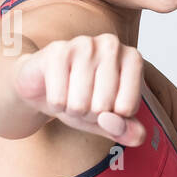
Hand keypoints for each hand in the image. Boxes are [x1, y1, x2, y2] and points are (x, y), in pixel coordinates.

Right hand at [12, 34, 147, 146]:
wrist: (43, 86)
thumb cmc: (82, 99)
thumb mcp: (110, 121)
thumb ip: (129, 132)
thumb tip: (121, 128)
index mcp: (132, 58)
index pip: (127, 108)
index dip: (111, 118)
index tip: (104, 104)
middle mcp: (111, 45)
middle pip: (103, 107)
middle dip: (89, 115)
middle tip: (83, 100)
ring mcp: (84, 44)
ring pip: (80, 104)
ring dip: (72, 111)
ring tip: (69, 96)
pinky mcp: (57, 51)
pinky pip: (58, 99)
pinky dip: (56, 105)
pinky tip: (56, 91)